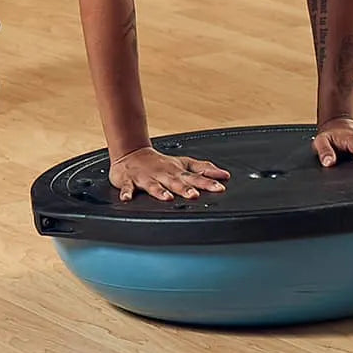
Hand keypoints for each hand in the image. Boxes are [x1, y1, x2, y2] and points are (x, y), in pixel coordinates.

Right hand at [109, 146, 230, 202]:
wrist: (132, 154)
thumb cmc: (162, 163)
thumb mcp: (184, 163)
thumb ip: (204, 169)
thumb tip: (225, 175)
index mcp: (177, 172)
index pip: (195, 178)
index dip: (207, 183)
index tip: (219, 188)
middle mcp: (163, 174)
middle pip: (175, 182)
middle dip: (185, 188)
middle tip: (195, 195)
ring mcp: (146, 177)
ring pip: (153, 185)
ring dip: (160, 191)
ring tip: (167, 198)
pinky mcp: (129, 180)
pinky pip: (127, 188)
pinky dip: (127, 193)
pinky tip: (127, 199)